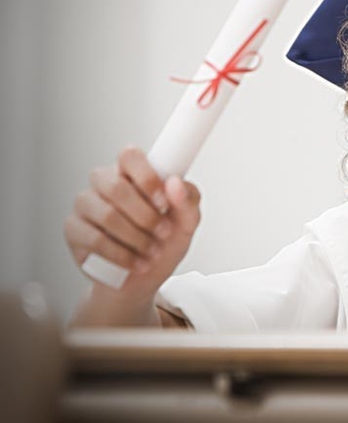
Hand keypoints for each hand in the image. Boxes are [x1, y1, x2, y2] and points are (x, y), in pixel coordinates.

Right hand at [64, 147, 200, 312]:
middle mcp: (104, 183)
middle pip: (116, 186)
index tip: (164, 202)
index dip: (147, 177)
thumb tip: (175, 182)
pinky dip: (121, 255)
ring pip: (106, 215)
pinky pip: (94, 239)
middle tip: (164, 233)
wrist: (146, 278)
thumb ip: (188, 199)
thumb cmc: (164, 241)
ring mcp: (86, 205)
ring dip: (136, 238)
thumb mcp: (187, 222)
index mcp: (132, 172)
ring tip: (153, 252)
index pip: (129, 155)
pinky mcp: (74, 230)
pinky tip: (137, 263)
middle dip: (145, 215)